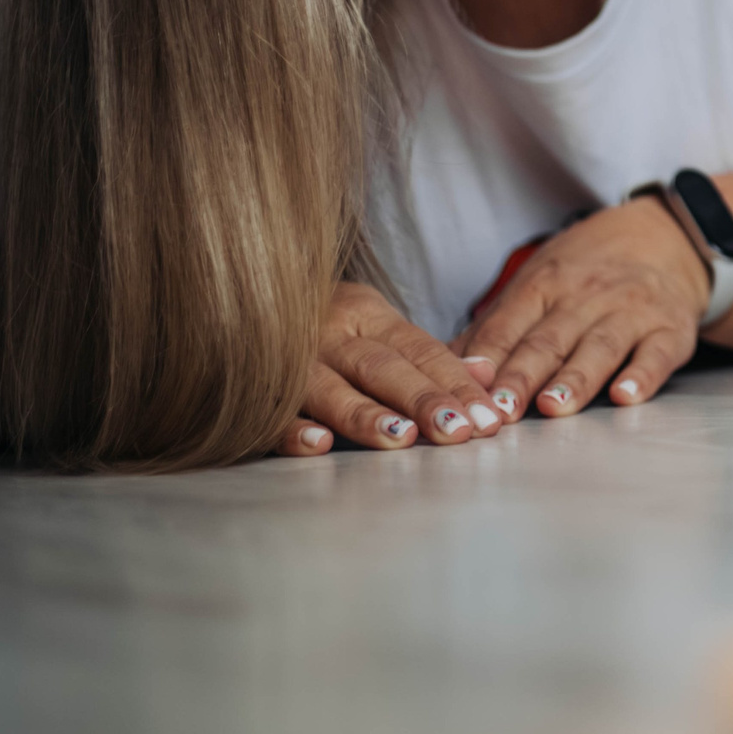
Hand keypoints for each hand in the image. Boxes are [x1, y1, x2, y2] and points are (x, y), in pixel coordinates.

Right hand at [276, 281, 507, 455]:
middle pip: (382, 368)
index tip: (488, 417)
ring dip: (366, 416)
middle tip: (458, 431)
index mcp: (366, 315)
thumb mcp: (379, 326)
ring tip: (401, 440)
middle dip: (422, 400)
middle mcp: (329, 334)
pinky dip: (294, 429)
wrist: (243, 289)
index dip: (456, 383)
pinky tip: (319, 445)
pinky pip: (273, 414)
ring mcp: (290, 363)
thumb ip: (428, 355)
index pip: (420, 350)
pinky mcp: (255, 394)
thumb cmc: (328, 325)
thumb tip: (487, 375)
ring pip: (330, 389)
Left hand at [454, 195, 710, 419]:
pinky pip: (657, 354)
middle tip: (501, 410)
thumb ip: (493, 330)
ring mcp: (631, 311)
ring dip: (575, 378)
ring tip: (553, 407)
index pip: (509, 326)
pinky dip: (642, 376)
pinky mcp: (670, 330)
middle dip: (523, 376)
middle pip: (549, 339)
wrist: (662, 239)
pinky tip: (627, 396)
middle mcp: (586, 296)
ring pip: (599, 346)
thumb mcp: (536, 286)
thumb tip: (442, 370)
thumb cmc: (585, 273)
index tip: (466, 392)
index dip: (487, 361)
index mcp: (544, 285)